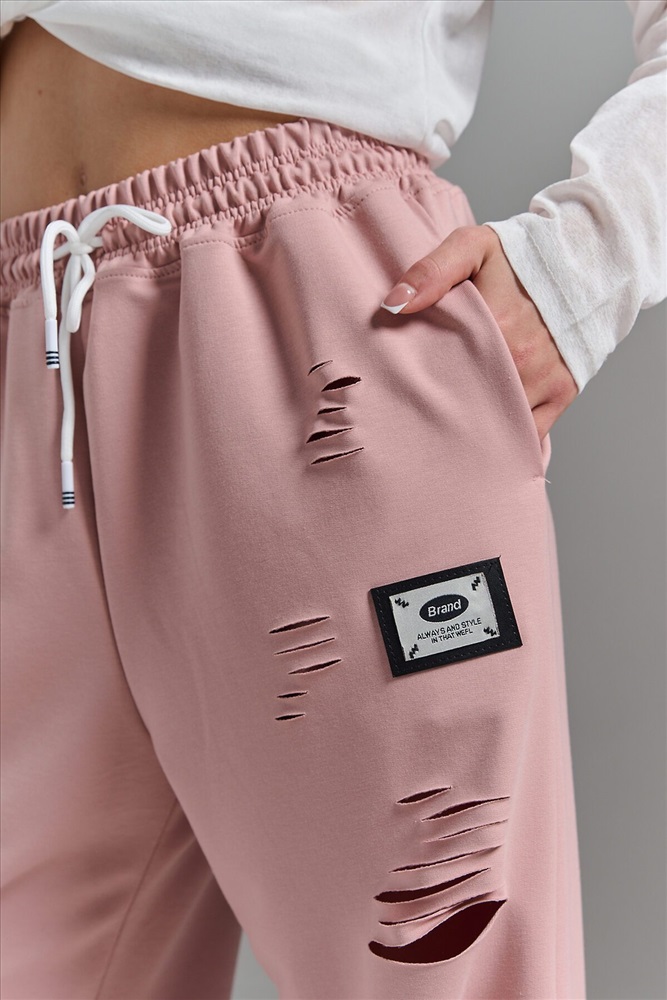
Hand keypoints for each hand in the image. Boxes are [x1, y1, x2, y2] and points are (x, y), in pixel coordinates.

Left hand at [379, 224, 577, 443]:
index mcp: (495, 327)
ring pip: (499, 422)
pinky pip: (530, 432)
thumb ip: (431, 271)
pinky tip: (489, 435)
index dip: (423, 383)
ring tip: (454, 425)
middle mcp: (520, 360)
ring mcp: (543, 380)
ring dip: (478, 427)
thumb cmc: (522, 256)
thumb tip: (394, 304)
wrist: (586, 262)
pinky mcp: (562, 393)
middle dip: (448, 410)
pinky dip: (509, 436)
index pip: (444, 373)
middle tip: (426, 411)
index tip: (408, 387)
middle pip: (470, 404)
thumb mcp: (473, 247)